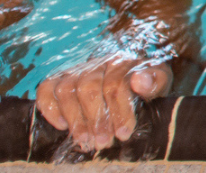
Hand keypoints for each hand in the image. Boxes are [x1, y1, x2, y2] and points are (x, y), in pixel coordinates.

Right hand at [36, 55, 169, 150]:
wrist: (129, 74)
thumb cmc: (145, 84)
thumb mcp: (160, 81)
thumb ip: (155, 80)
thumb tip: (140, 81)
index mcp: (122, 62)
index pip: (115, 85)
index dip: (119, 111)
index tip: (123, 133)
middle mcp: (96, 64)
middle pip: (89, 88)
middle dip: (96, 119)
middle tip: (103, 142)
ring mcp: (76, 70)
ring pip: (66, 90)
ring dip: (75, 119)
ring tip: (85, 140)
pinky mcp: (59, 79)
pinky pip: (46, 90)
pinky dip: (50, 108)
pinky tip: (62, 126)